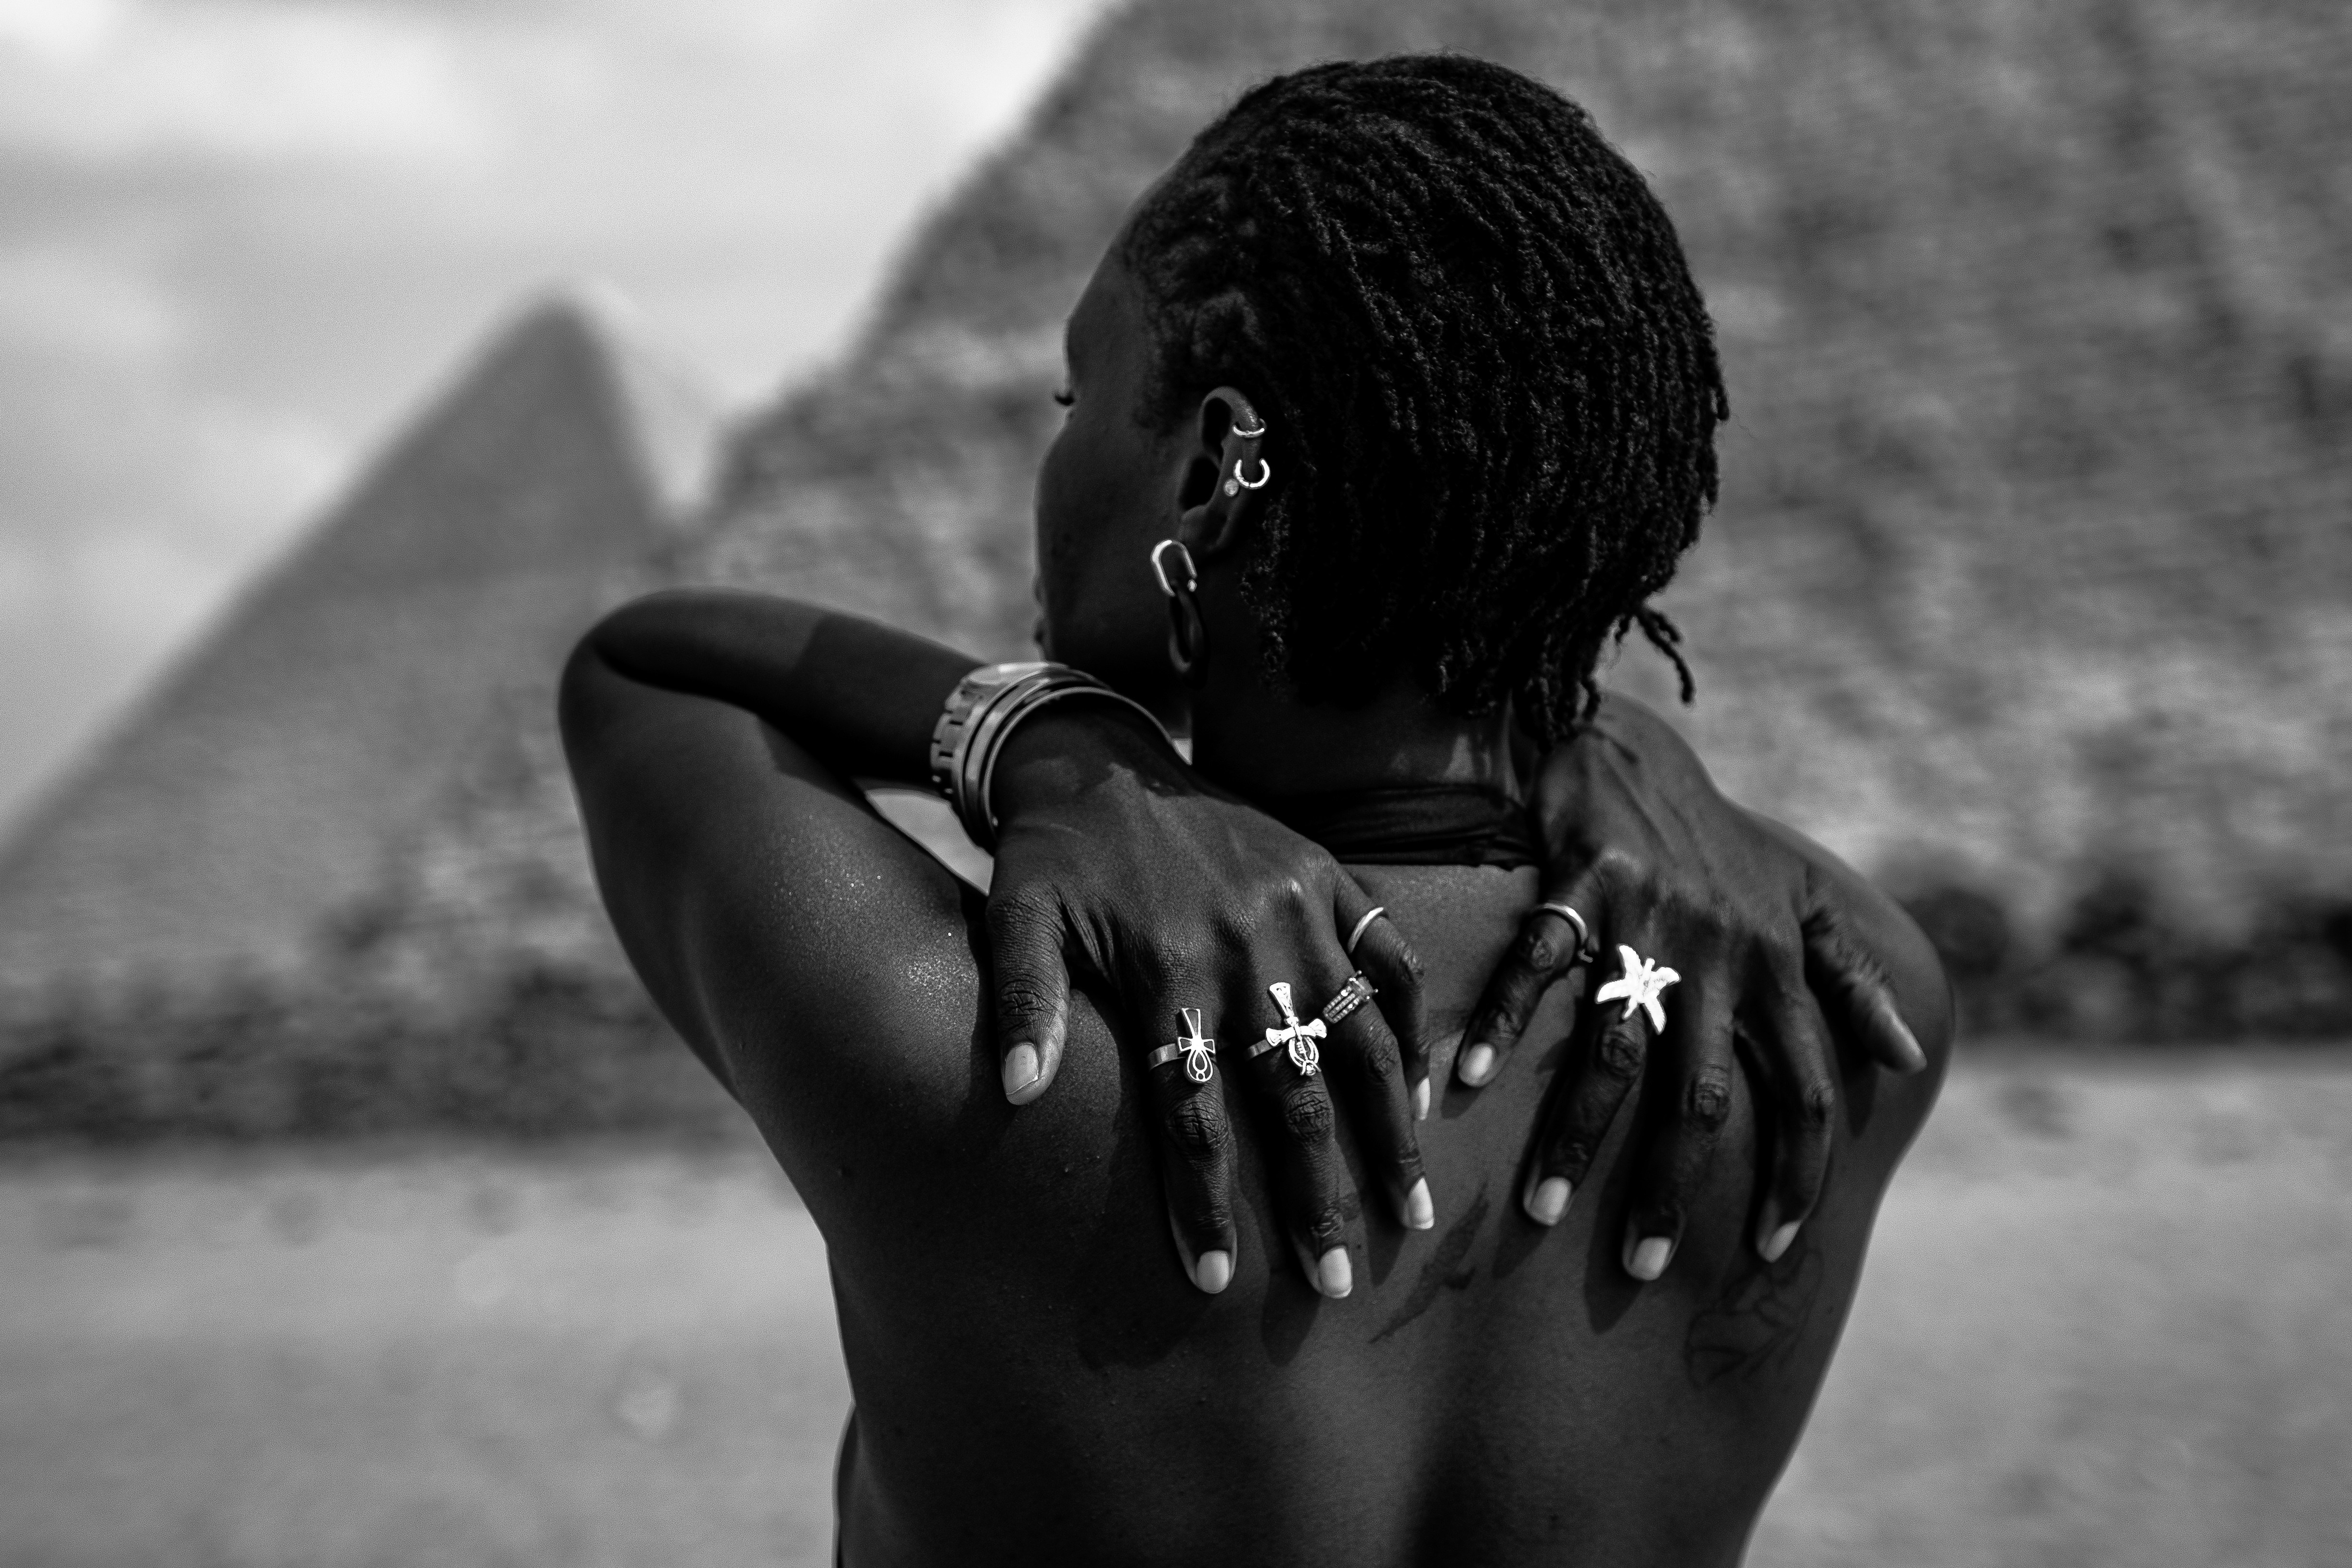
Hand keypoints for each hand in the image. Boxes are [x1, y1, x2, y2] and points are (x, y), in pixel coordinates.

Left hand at [985, 703, 1435, 1297]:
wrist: (1098, 753)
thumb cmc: (1052, 852)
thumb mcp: (1016, 915)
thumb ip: (1021, 1001)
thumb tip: (1013, 1093)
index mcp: (1168, 969)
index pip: (1192, 1111)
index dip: (1205, 1199)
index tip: (1219, 1279)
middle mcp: (1246, 948)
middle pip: (1291, 1096)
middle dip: (1316, 1196)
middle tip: (1335, 1283)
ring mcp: (1301, 912)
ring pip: (1360, 1042)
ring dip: (1389, 1133)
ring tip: (1410, 1212)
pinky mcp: (1332, 877)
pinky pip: (1392, 960)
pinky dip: (1414, 1028)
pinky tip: (1428, 1095)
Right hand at [1455, 694, 1930, 1278]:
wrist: (1635, 747)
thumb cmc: (1716, 838)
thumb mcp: (1799, 901)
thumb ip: (1851, 981)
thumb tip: (1910, 1059)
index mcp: (1774, 966)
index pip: (1803, 1089)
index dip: (1797, 1172)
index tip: (1772, 1246)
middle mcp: (1716, 952)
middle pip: (1702, 1094)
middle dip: (1671, 1185)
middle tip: (1642, 1267)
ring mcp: (1646, 917)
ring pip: (1615, 1046)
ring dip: (1577, 1134)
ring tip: (1541, 1210)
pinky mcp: (1578, 879)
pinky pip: (1538, 961)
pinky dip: (1504, 1022)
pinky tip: (1466, 1084)